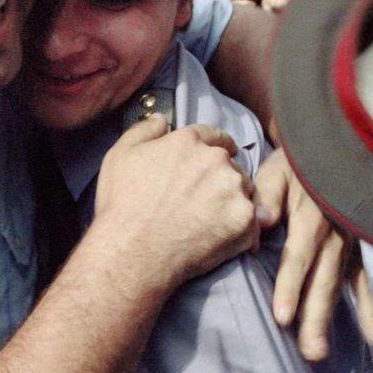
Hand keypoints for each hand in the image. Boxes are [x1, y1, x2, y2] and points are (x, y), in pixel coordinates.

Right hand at [91, 117, 267, 293]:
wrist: (133, 252)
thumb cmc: (122, 206)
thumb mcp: (120, 156)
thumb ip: (143, 131)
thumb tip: (161, 119)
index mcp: (189, 142)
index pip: (214, 136)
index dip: (217, 145)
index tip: (220, 155)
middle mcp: (216, 160)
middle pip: (230, 165)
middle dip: (221, 179)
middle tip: (204, 201)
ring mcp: (233, 190)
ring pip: (244, 192)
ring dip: (234, 202)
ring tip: (212, 222)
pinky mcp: (244, 221)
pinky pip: (252, 223)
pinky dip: (242, 231)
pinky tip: (223, 240)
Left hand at [260, 152, 372, 359]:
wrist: (329, 152)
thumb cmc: (297, 163)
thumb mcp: (277, 170)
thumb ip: (267, 194)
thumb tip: (261, 219)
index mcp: (312, 217)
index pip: (299, 257)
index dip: (291, 286)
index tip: (283, 316)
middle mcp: (335, 235)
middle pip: (323, 281)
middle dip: (314, 317)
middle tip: (309, 351)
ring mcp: (349, 245)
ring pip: (339, 287)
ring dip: (331, 319)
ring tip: (320, 352)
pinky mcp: (356, 250)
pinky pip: (364, 282)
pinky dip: (370, 308)